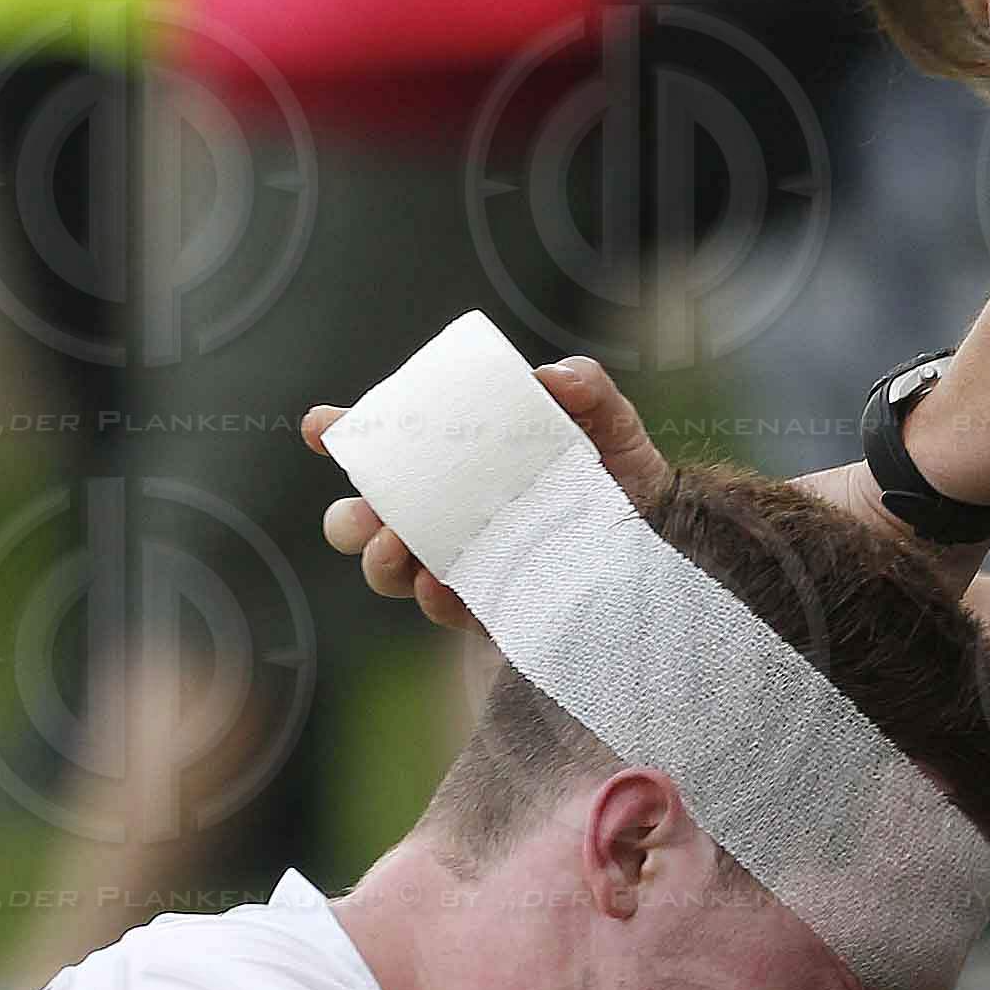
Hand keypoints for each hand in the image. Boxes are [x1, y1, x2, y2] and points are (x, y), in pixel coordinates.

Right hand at [307, 357, 667, 626]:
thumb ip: (584, 388)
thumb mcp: (606, 418)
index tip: (322, 427)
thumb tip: (552, 380)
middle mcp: (443, 513)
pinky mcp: (489, 608)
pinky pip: (445, 610)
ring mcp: (460, 563)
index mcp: (454, 459)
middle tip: (369, 512)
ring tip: (396, 545)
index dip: (343, 434)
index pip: (383, 445)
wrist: (666, 534)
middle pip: (363, 519)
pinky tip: (440, 582)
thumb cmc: (620, 469)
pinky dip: (434, 596)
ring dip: (379, 560)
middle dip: (350, 518)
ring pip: (389, 570)